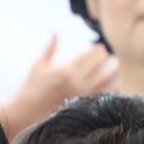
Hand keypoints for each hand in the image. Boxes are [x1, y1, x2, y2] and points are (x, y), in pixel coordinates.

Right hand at [1, 38, 117, 137]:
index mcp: (66, 70)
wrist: (28, 111)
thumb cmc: (32, 87)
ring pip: (108, 82)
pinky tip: (113, 85)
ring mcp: (82, 95)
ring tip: (114, 71)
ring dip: (114, 74)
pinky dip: (112, 90)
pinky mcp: (84, 105)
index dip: (99, 49)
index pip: (91, 55)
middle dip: (109, 59)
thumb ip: (49, 48)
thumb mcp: (38, 65)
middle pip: (103, 67)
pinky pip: (105, 97)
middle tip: (110, 58)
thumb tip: (55, 31)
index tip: (99, 48)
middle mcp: (76, 82)